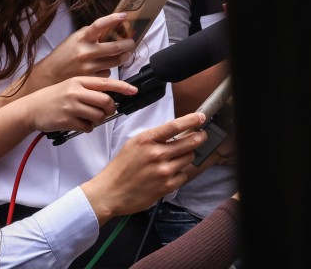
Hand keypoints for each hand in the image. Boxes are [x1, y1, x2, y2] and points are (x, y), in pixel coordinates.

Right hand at [22, 76, 135, 133]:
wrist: (31, 108)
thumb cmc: (54, 97)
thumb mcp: (71, 85)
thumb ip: (90, 88)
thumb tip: (112, 97)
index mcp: (79, 81)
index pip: (106, 82)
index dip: (123, 87)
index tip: (134, 91)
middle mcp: (75, 92)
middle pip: (106, 101)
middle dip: (110, 109)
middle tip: (106, 111)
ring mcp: (70, 106)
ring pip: (98, 115)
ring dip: (99, 120)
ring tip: (91, 118)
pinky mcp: (65, 121)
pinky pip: (87, 127)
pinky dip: (88, 128)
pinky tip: (82, 124)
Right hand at [24, 13, 136, 92]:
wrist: (49, 75)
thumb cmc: (64, 54)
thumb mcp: (75, 39)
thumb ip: (91, 33)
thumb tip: (112, 26)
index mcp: (82, 39)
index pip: (99, 25)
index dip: (112, 19)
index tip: (124, 15)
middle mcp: (86, 52)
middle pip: (116, 47)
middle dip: (128, 44)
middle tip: (131, 42)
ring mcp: (88, 67)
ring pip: (116, 61)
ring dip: (124, 57)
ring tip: (125, 54)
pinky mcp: (90, 79)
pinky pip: (108, 73)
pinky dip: (109, 69)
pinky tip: (105, 67)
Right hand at [80, 112, 206, 224]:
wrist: (109, 193)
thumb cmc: (121, 168)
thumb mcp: (134, 144)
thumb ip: (155, 137)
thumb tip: (178, 131)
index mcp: (147, 140)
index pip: (175, 126)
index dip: (192, 120)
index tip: (202, 117)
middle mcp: (156, 154)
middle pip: (191, 141)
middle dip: (199, 137)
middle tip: (201, 136)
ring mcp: (163, 171)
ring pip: (189, 158)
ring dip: (187, 156)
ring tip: (177, 158)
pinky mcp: (166, 186)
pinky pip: (184, 175)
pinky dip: (180, 174)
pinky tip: (169, 174)